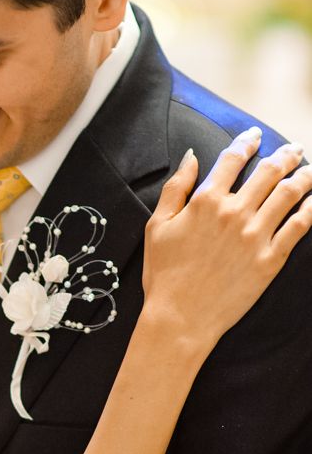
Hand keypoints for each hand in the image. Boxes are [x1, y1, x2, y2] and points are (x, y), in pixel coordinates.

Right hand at [142, 129, 311, 351]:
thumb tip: (191, 157)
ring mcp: (255, 235)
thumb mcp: (157, 226)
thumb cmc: (164, 274)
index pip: (233, 159)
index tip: (256, 135)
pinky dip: (311, 208)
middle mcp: (234, 212)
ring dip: (303, 176)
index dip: (247, 141)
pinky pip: (299, 226)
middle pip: (269, 172)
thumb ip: (176, 188)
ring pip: (289, 194)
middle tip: (295, 150)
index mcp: (205, 201)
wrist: (180, 317)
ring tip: (309, 170)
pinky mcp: (271, 259)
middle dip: (285, 155)